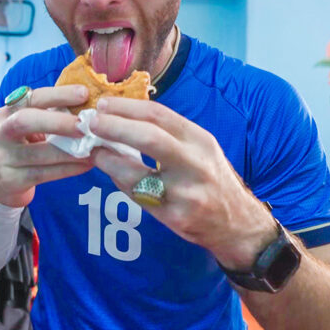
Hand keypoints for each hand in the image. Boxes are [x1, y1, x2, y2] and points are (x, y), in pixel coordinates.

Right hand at [0, 85, 93, 206]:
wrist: (2, 183)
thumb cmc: (25, 148)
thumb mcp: (31, 128)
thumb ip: (52, 117)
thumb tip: (91, 109)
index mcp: (8, 112)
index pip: (32, 97)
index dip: (58, 94)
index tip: (84, 93)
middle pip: (25, 121)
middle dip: (58, 122)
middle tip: (85, 126)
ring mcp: (1, 157)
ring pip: (37, 152)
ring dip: (69, 151)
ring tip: (92, 149)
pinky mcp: (9, 180)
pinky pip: (42, 173)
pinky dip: (67, 169)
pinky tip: (85, 165)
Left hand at [88, 97, 277, 269]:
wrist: (238, 225)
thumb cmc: (211, 180)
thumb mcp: (199, 150)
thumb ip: (168, 135)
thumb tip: (122, 117)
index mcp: (200, 140)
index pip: (159, 115)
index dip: (126, 107)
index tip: (102, 104)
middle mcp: (196, 164)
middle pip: (149, 138)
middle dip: (114, 127)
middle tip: (91, 122)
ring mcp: (186, 193)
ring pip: (136, 173)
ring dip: (108, 160)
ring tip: (95, 150)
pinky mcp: (176, 218)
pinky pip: (138, 197)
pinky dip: (121, 182)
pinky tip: (113, 174)